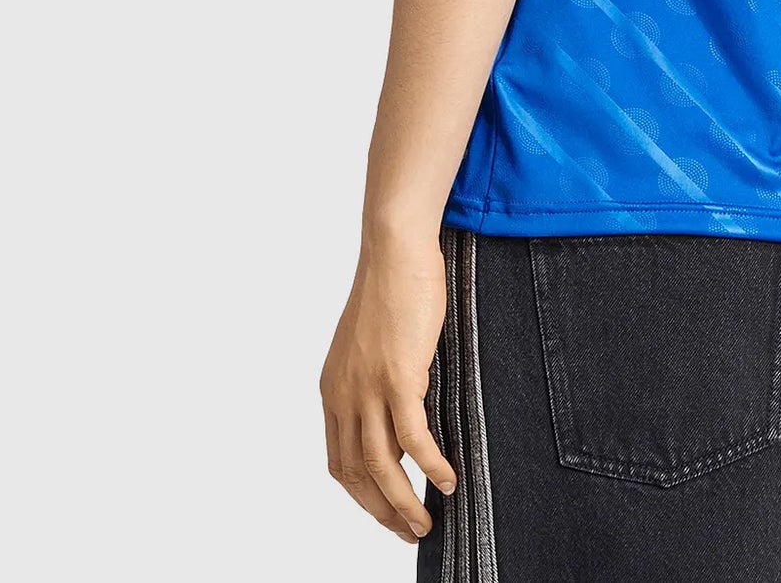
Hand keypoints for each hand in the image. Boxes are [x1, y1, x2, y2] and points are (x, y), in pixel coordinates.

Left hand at [320, 233, 458, 543]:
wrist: (395, 249)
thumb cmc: (392, 286)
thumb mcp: (372, 344)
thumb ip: (376, 381)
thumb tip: (402, 414)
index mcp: (334, 389)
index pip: (340, 461)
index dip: (362, 495)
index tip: (386, 512)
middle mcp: (344, 395)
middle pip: (357, 474)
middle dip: (382, 511)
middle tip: (409, 531)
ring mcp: (368, 388)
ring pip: (383, 466)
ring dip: (403, 502)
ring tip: (425, 523)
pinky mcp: (398, 376)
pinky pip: (414, 436)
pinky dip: (430, 465)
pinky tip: (447, 481)